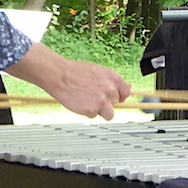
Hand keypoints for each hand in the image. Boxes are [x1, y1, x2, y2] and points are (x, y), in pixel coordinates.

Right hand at [5, 43, 130, 120]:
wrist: (60, 75)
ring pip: (109, 114)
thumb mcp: (99, 71)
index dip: (120, 96)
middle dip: (106, 102)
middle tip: (93, 95)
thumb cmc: (76, 71)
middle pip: (116, 104)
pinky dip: (87, 112)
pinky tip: (80, 102)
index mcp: (113, 78)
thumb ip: (112, 81)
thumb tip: (128, 87)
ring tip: (87, 101)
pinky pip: (93, 116)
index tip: (114, 98)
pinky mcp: (91, 110)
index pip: (126, 92)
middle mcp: (110, 90)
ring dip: (100, 110)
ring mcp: (102, 101)